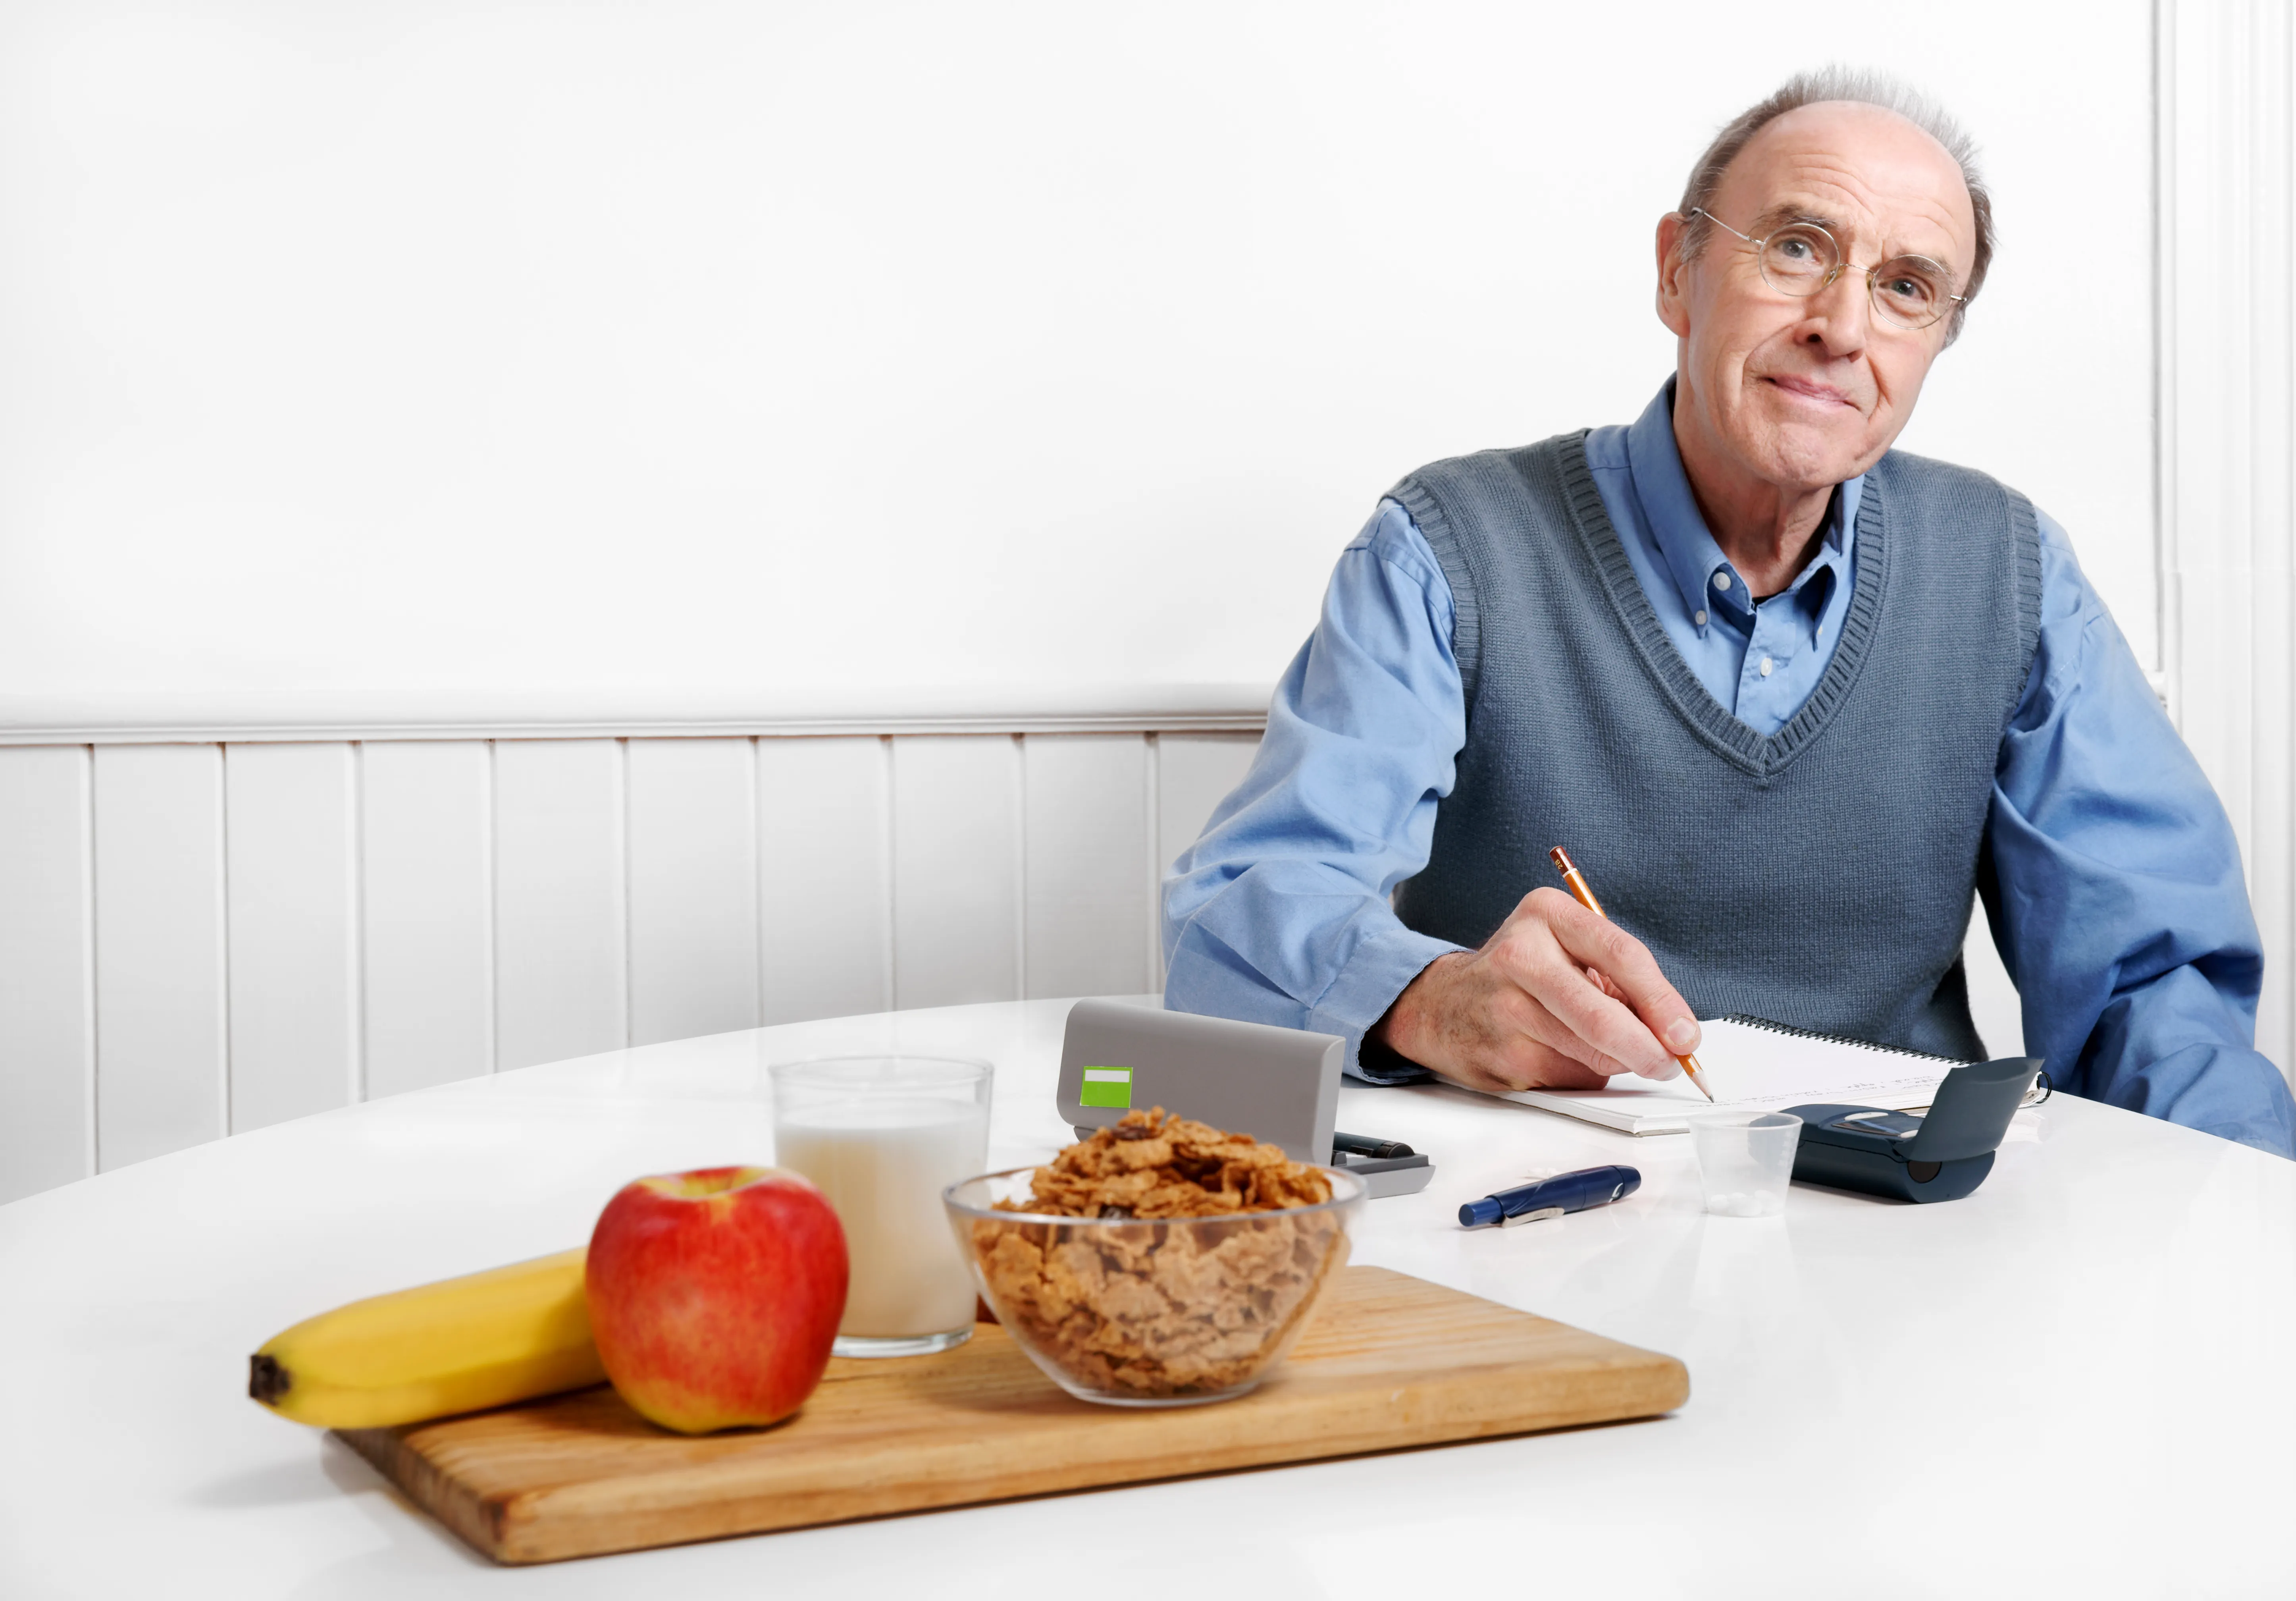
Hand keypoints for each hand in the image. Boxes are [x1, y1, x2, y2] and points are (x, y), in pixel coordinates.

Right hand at [1370, 887, 1700, 1092]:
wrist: (1441, 1003)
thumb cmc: (1519, 973)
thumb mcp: (1565, 946)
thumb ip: (1618, 978)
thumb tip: (1672, 1032)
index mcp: (1548, 915)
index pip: (1621, 955)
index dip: (1662, 1001)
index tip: (1686, 1033)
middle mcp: (1521, 956)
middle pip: (1602, 1017)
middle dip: (1648, 1050)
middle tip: (1670, 1063)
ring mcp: (1505, 1008)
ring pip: (1590, 1055)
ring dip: (1618, 1063)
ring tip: (1614, 1051)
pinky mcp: (1500, 1055)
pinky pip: (1567, 1078)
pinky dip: (1583, 1075)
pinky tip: (1565, 1056)